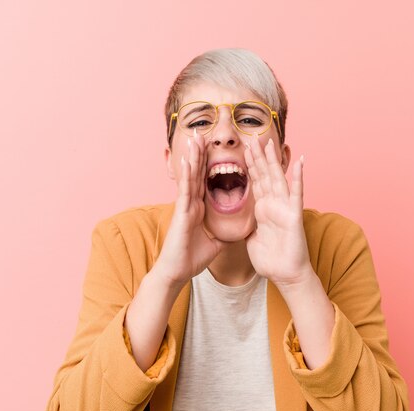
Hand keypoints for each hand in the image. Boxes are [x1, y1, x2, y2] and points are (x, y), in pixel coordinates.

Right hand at [153, 132, 225, 289]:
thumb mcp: (215, 243)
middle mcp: (190, 204)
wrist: (177, 273)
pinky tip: (187, 161)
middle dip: (199, 153)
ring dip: (193, 157)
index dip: (208, 164)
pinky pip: (185, 191)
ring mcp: (185, 207)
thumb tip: (236, 231)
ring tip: (195, 138)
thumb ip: (223, 233)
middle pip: (196, 173)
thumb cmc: (191, 259)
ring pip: (190, 177)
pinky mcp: (181, 214)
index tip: (212, 147)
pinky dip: (186, 175)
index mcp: (198, 208)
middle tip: (201, 132)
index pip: (204, 181)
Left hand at [244, 135, 312, 287]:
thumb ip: (247, 224)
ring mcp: (284, 208)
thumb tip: (238, 219)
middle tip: (252, 138)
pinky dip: (298, 178)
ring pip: (277, 179)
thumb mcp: (251, 237)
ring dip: (273, 161)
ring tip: (270, 143)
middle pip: (264, 176)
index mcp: (262, 209)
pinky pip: (296, 194)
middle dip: (258, 157)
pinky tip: (300, 162)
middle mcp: (274, 205)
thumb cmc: (270, 259)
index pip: (255, 182)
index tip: (243, 149)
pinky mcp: (294, 215)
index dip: (249, 166)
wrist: (284, 275)